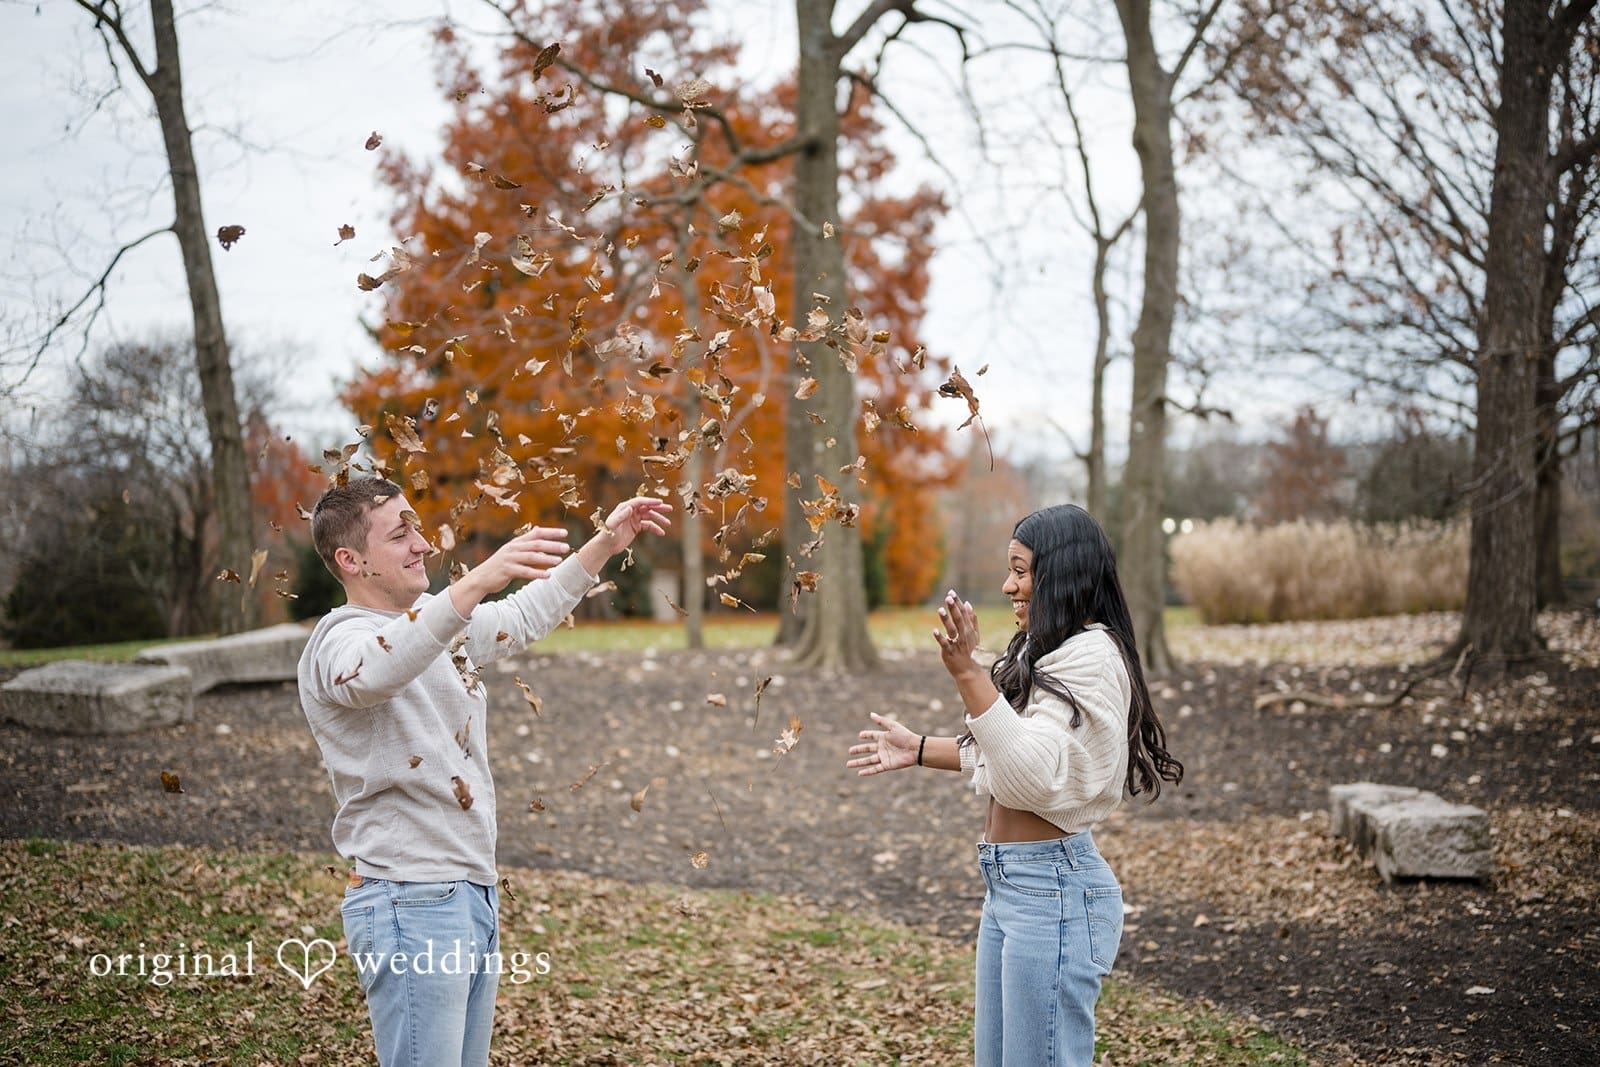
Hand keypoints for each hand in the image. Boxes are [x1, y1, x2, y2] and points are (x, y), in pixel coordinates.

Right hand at [450, 527, 569, 615]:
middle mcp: (513, 548)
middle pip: (536, 544)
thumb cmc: (500, 565)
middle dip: (552, 545)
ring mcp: (509, 559)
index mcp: (516, 543)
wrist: (481, 578)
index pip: (536, 534)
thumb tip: (538, 530)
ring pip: (531, 557)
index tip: (565, 533)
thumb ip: (526, 543)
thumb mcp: (512, 551)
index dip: (551, 533)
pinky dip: (537, 573)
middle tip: (566, 547)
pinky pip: (524, 572)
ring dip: (546, 559)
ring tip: (559, 561)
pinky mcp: (507, 571)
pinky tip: (547, 575)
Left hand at [600, 497, 673, 552]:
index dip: (650, 501)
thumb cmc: (607, 534)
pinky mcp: (636, 527)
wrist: (606, 546)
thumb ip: (620, 516)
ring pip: (650, 516)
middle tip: (670, 508)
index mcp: (625, 507)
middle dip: (659, 508)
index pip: (640, 502)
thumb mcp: (612, 525)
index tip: (660, 502)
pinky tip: (661, 533)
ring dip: (659, 519)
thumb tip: (630, 508)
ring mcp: (634, 519)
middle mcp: (630, 511)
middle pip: (647, 507)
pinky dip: (655, 529)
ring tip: (668, 523)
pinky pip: (649, 526)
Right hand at [846, 712, 920, 776]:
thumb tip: (871, 714)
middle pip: (867, 749)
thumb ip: (882, 721)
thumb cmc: (905, 736)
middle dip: (858, 750)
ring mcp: (884, 757)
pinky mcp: (887, 765)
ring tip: (848, 764)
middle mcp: (882, 747)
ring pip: (868, 760)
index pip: (872, 736)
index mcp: (884, 737)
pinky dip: (867, 771)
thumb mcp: (893, 726)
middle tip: (850, 751)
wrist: (915, 749)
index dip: (866, 735)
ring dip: (858, 763)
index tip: (860, 735)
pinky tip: (859, 773)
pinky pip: (875, 769)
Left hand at [933, 589, 982, 680]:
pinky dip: (940, 638)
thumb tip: (968, 603)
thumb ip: (972, 619)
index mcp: (969, 629)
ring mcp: (957, 643)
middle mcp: (964, 635)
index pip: (963, 613)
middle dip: (954, 608)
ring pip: (952, 630)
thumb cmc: (969, 650)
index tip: (951, 592)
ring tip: (940, 610)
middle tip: (948, 597)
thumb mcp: (974, 634)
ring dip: (946, 620)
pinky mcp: (950, 652)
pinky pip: (945, 644)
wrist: (967, 670)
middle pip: (959, 619)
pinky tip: (934, 631)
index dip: (957, 603)